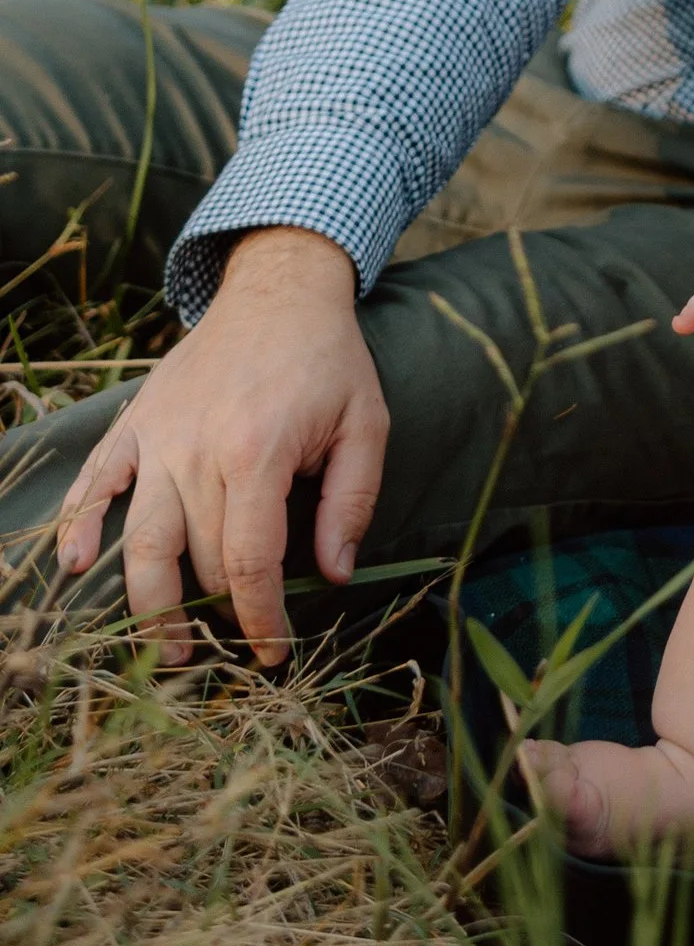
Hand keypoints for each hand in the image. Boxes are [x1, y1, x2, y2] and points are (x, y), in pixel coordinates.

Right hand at [54, 227, 385, 668]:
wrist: (278, 289)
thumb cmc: (329, 360)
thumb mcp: (366, 424)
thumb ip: (352, 502)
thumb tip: (334, 574)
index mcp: (257, 452)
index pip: (248, 561)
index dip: (259, 617)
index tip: (273, 651)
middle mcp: (198, 450)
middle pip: (195, 559)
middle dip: (213, 617)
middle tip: (228, 656)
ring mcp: (159, 436)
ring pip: (139, 539)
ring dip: (145, 603)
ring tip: (166, 650)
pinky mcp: (136, 423)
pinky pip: (96, 482)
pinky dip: (79, 524)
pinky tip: (76, 567)